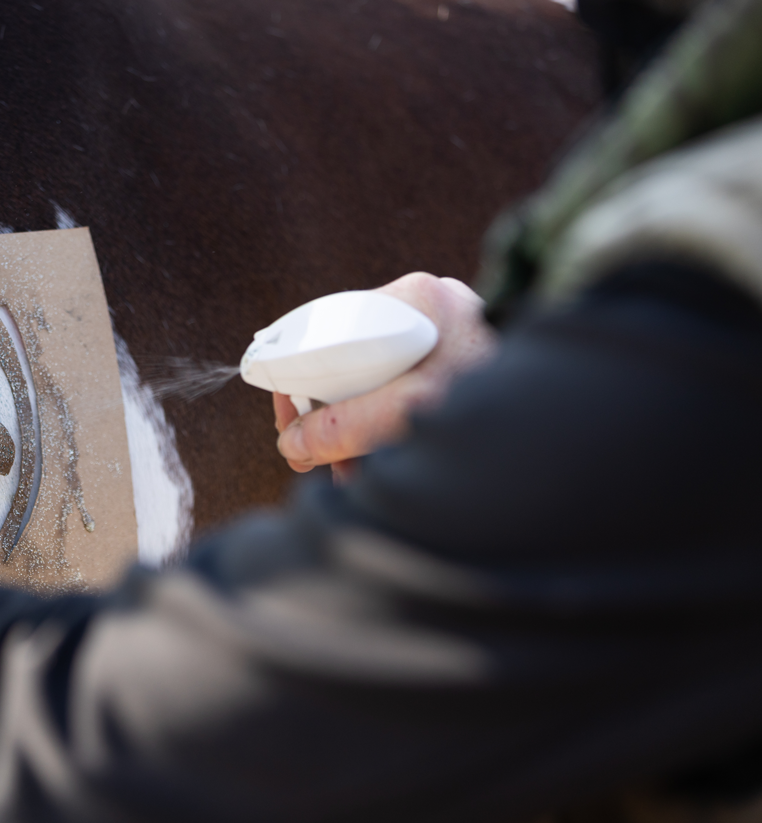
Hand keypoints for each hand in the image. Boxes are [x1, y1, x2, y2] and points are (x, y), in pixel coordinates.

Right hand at [274, 272, 495, 480]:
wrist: (582, 418)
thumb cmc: (507, 402)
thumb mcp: (412, 411)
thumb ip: (348, 426)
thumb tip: (293, 445)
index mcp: (419, 298)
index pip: (331, 328)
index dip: (300, 375)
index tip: (287, 418)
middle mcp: (433, 313)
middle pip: (351, 365)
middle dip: (332, 418)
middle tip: (316, 456)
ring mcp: (451, 342)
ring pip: (378, 389)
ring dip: (359, 436)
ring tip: (355, 478)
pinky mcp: (464, 374)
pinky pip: (406, 402)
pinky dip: (391, 436)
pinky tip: (386, 471)